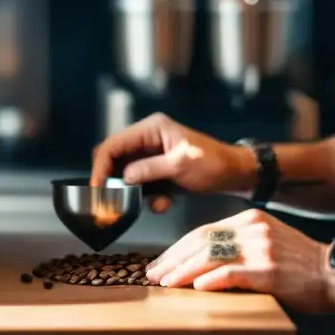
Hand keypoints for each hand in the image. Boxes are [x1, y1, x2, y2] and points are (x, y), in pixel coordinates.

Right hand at [90, 113, 254, 211]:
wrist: (236, 174)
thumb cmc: (213, 163)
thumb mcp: (181, 165)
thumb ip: (150, 170)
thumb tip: (124, 178)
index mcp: (151, 128)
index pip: (114, 144)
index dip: (101, 167)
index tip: (97, 190)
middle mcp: (147, 139)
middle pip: (114, 158)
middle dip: (111, 181)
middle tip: (109, 203)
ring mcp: (151, 155)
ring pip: (126, 174)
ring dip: (131, 192)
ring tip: (141, 206)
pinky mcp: (157, 171)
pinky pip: (141, 185)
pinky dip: (148, 197)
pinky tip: (163, 204)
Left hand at [145, 208, 334, 314]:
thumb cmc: (302, 265)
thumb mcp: (268, 242)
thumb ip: (239, 244)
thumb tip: (202, 261)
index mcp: (251, 219)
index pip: (203, 230)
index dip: (178, 247)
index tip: (161, 261)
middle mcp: (253, 228)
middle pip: (202, 241)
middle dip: (174, 258)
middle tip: (154, 272)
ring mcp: (261, 247)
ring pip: (210, 256)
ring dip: (183, 271)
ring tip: (165, 282)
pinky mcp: (269, 269)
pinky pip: (233, 273)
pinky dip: (211, 280)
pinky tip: (196, 287)